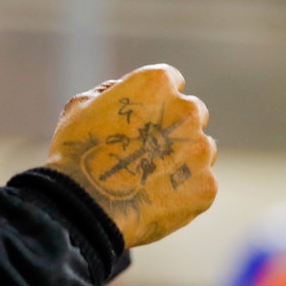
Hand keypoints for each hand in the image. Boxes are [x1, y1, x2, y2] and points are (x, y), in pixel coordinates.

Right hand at [45, 64, 216, 246]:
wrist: (86, 205)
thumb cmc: (78, 151)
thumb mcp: (82, 105)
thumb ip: (113, 92)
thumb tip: (125, 95)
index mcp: (158, 83)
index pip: (172, 80)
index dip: (157, 98)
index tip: (146, 114)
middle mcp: (186, 110)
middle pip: (193, 112)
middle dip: (175, 126)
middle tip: (148, 148)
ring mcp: (200, 149)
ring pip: (201, 149)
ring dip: (183, 157)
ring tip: (149, 177)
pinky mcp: (206, 186)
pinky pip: (200, 184)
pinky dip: (183, 190)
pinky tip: (155, 198)